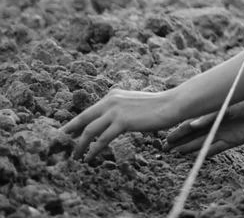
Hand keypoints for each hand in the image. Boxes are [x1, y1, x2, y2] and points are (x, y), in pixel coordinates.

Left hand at [60, 88, 179, 162]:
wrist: (172, 105)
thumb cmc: (158, 107)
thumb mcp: (134, 104)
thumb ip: (121, 109)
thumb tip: (112, 121)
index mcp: (113, 95)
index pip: (89, 111)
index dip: (75, 123)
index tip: (66, 133)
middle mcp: (111, 100)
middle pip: (83, 119)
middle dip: (69, 133)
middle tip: (60, 145)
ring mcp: (115, 110)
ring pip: (89, 131)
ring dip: (79, 146)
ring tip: (75, 157)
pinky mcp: (122, 121)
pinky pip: (102, 139)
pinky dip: (93, 150)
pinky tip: (89, 158)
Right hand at [164, 97, 243, 157]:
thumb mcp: (226, 105)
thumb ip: (209, 115)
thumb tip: (191, 125)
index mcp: (212, 111)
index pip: (191, 122)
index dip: (178, 130)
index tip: (165, 137)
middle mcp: (216, 122)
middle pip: (194, 134)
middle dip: (179, 140)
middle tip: (164, 148)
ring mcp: (224, 131)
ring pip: (202, 142)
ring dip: (189, 148)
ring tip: (175, 153)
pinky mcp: (233, 140)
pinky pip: (216, 148)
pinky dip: (205, 153)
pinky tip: (193, 157)